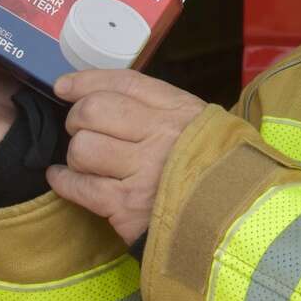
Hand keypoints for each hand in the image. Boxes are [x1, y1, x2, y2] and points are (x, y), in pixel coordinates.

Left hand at [46, 70, 206, 242]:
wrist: (236, 219)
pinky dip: (64, 181)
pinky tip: (64, 178)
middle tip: (81, 130)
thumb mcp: (200, 125)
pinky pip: (80, 186)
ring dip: (77, 155)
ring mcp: (143, 172)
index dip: (87, 81)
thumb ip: (161, 109)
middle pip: (94, 111)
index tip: (65, 86)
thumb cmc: (215, 170)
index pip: (125, 84)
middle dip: (77, 119)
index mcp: (180, 112)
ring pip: (82, 148)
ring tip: (87, 161)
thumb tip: (105, 96)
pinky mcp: (128, 207)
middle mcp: (161, 137)